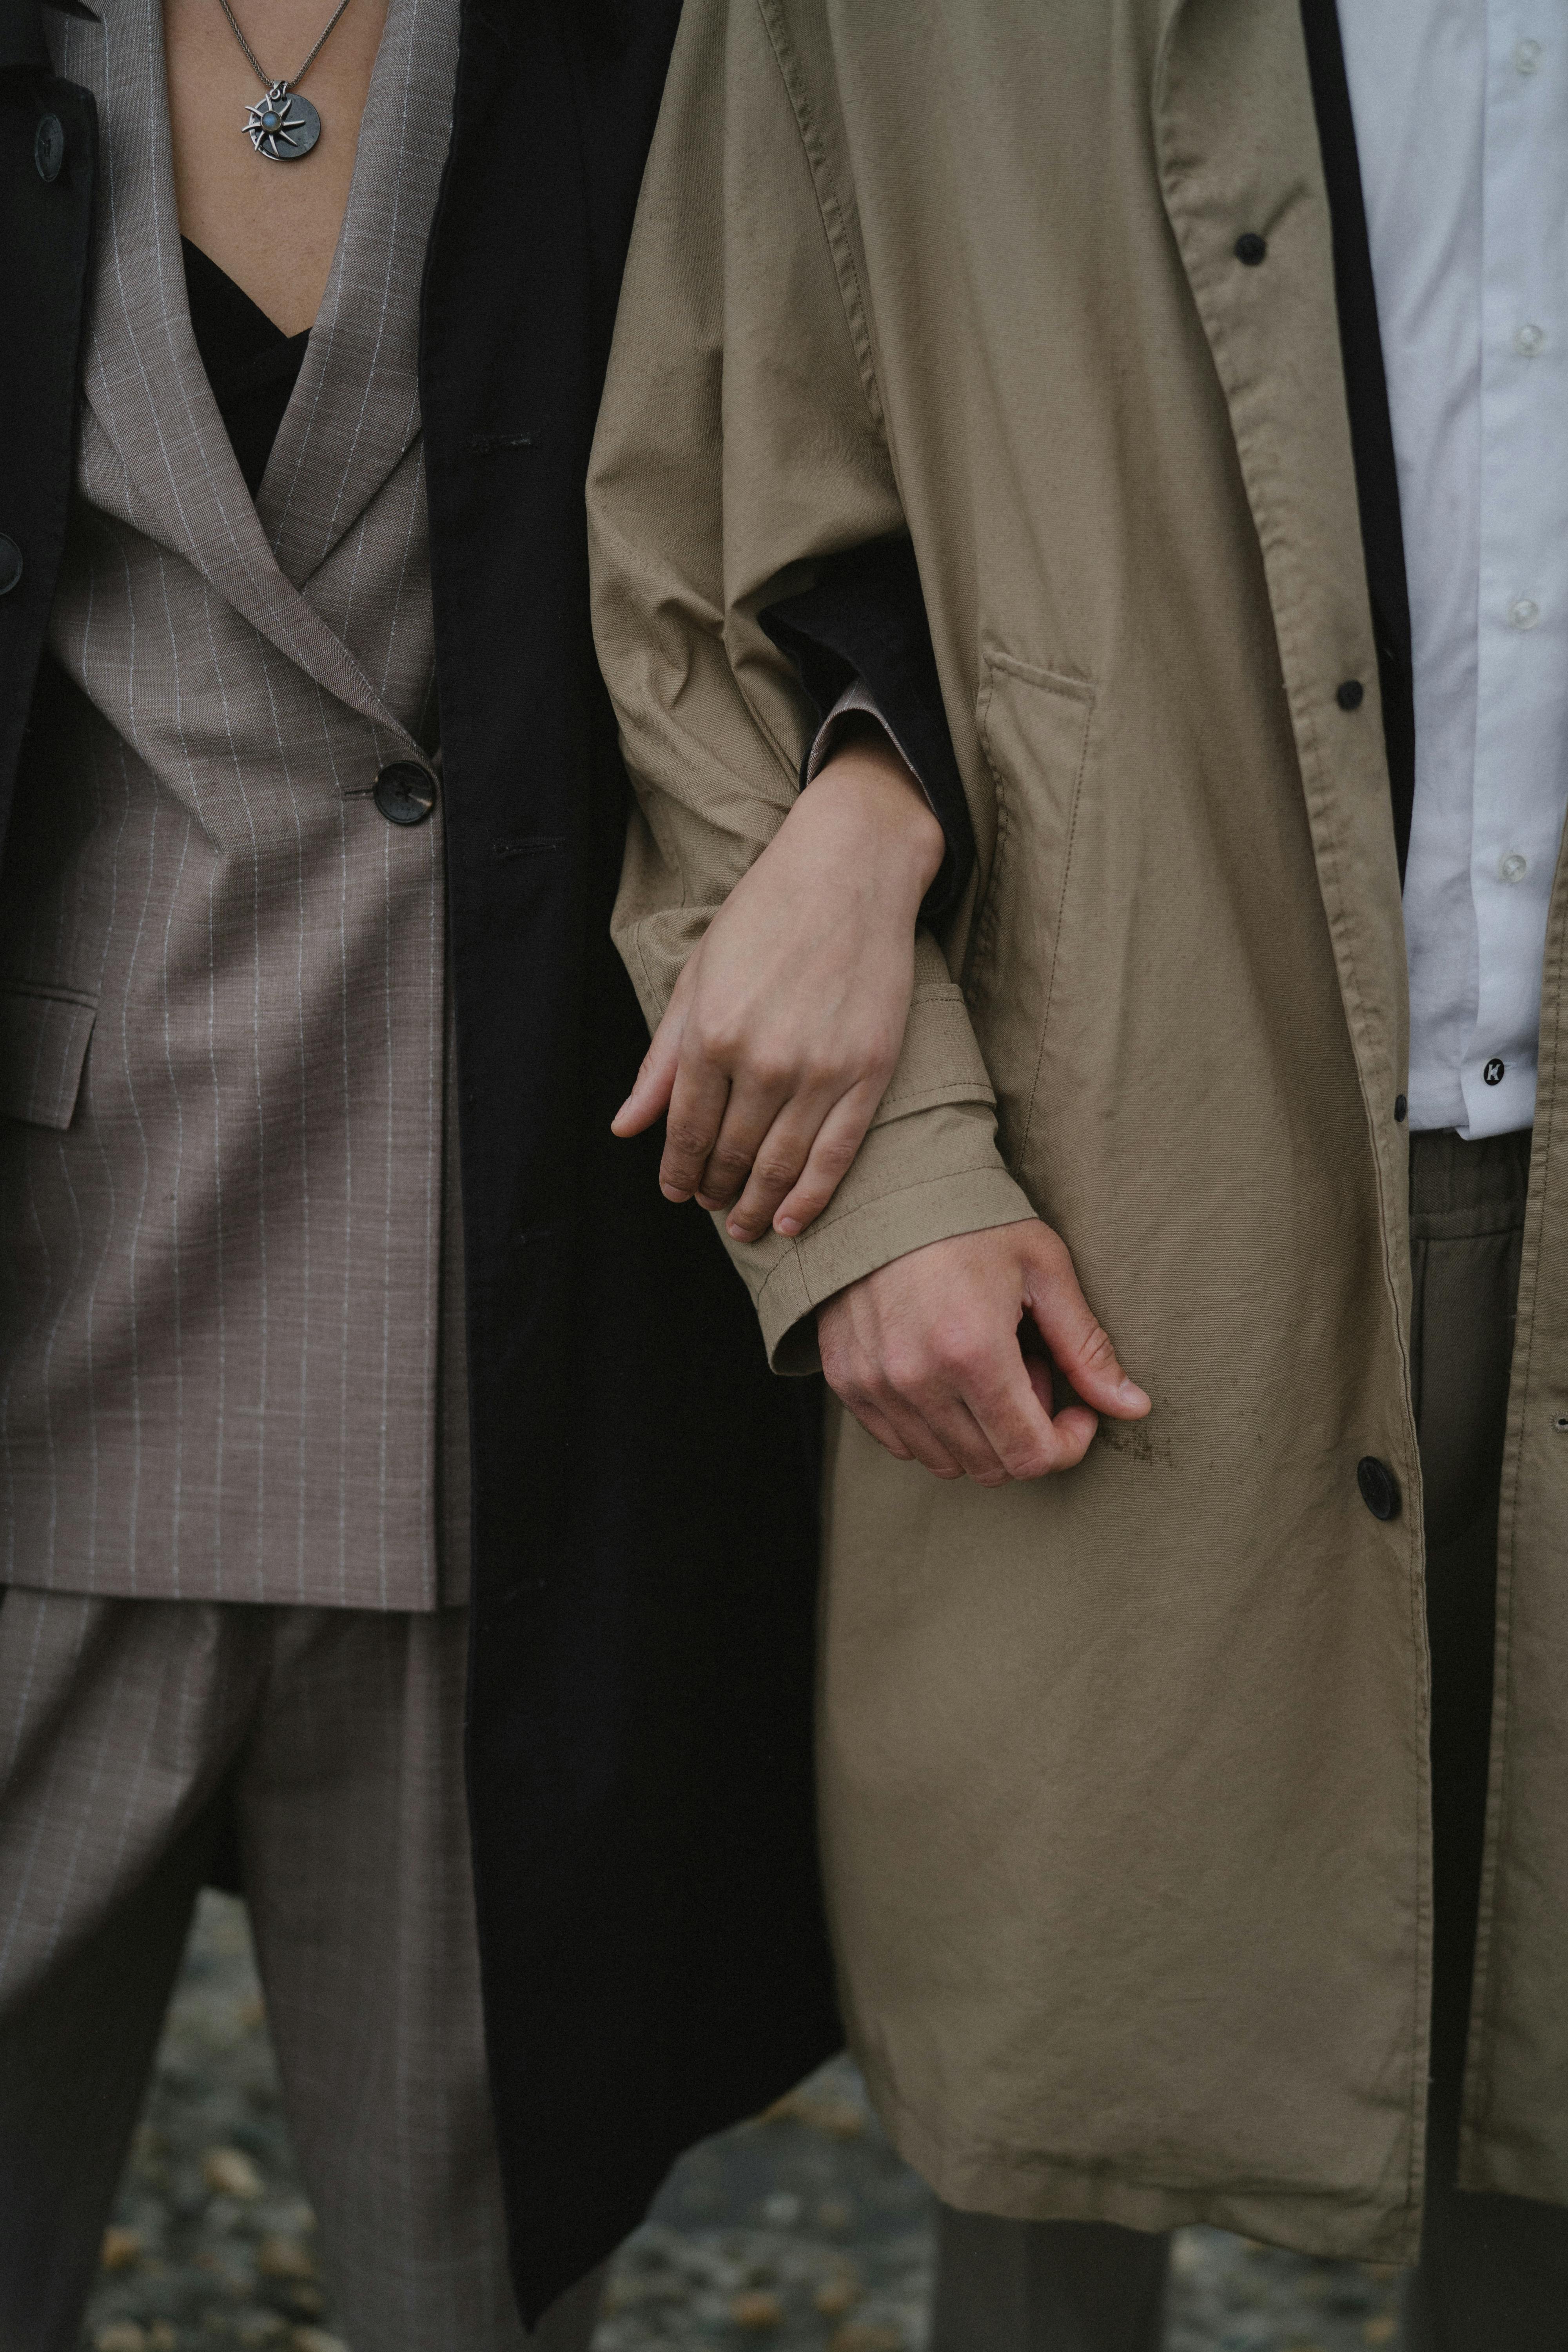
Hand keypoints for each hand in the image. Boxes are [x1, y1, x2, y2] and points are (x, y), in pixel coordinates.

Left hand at [612, 723, 945, 1241]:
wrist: (850, 870)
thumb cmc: (765, 916)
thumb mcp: (698, 978)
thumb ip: (663, 1061)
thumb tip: (627, 1128)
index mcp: (711, 1034)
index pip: (686, 1130)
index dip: (678, 1171)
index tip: (677, 1191)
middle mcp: (763, 1060)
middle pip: (731, 1154)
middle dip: (716, 1189)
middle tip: (712, 1205)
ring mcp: (820, 1070)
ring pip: (780, 1165)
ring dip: (757, 1205)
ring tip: (746, 1225)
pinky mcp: (868, 1072)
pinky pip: (835, 1155)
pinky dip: (810, 1197)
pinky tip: (791, 1221)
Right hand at [818, 1220, 1150, 1482]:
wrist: (885, 1186)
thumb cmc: (972, 1220)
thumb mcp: (1044, 1270)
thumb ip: (1086, 1347)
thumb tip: (1134, 1407)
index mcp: (973, 1351)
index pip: (1030, 1456)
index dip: (1067, 1445)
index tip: (1077, 1411)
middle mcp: (916, 1378)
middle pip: (990, 1467)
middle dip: (1026, 1434)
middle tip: (1031, 1372)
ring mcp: (874, 1382)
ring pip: (945, 1461)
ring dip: (980, 1431)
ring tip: (988, 1367)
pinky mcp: (846, 1379)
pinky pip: (901, 1442)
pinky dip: (935, 1425)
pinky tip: (946, 1370)